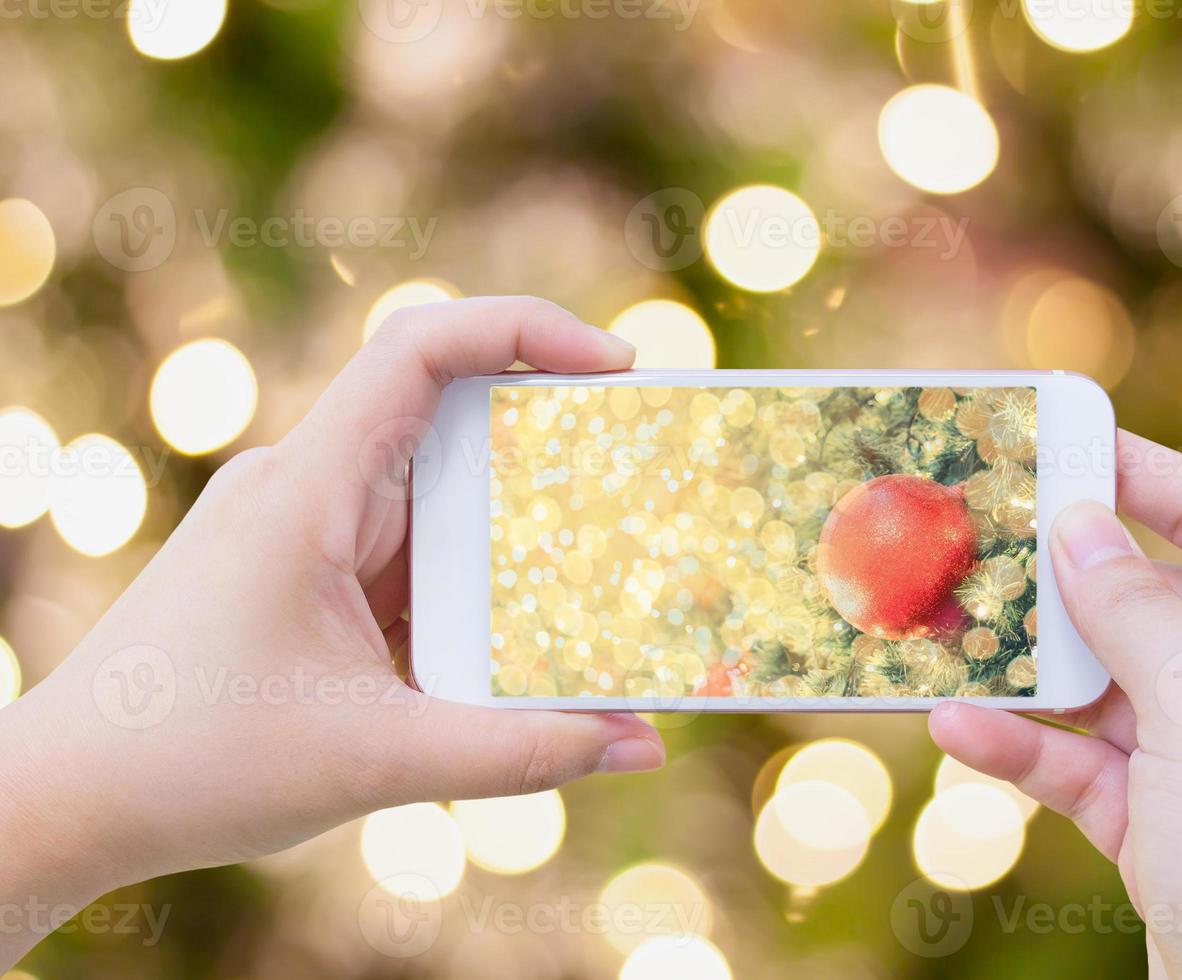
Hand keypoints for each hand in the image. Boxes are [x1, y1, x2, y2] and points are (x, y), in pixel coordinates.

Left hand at [0, 298, 664, 967]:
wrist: (67, 802)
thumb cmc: (192, 765)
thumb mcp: (375, 760)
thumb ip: (517, 754)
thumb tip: (642, 746)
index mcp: (307, 489)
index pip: (419, 349)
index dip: (526, 331)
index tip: (619, 369)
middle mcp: (308, 486)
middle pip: (450, 418)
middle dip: (553, 442)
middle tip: (645, 478)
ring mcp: (307, 528)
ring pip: (438, 494)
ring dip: (518, 528)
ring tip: (604, 573)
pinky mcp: (312, 574)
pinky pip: (414, 551)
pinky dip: (476, 582)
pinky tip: (523, 635)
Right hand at [930, 431, 1181, 976]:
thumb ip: (1137, 610)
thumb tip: (1076, 523)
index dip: (1145, 477)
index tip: (1060, 442)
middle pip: (1153, 607)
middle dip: (1064, 581)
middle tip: (975, 538)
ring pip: (1105, 693)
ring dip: (1026, 674)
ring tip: (943, 635)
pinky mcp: (1167, 837)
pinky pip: (1085, 771)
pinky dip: (1024, 751)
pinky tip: (958, 731)